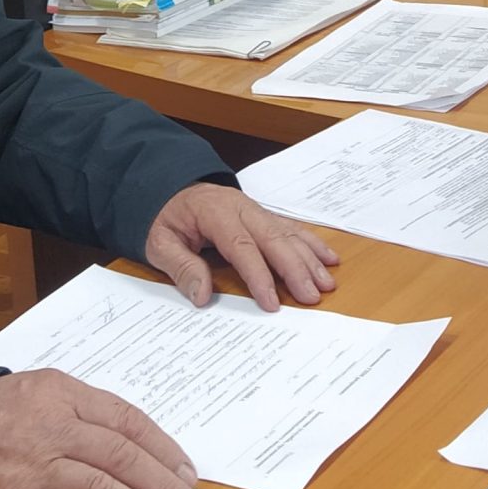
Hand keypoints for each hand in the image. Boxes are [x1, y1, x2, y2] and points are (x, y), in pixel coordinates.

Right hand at [0, 368, 200, 488]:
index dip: (163, 449)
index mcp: (65, 395)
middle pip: (121, 457)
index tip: (188, 474)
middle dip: (162, 486)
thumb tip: (139, 442)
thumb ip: (86, 410)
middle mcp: (53, 428)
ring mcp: (33, 467)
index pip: (128, 421)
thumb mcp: (42, 390)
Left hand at [143, 183, 339, 310]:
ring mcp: (255, 210)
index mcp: (215, 212)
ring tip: (326, 283)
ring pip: (288, 234)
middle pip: (273, 239)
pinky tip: (328, 259)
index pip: (241, 246)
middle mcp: (242, 208)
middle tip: (312, 296)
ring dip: (310, 259)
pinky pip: (291, 229)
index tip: (272, 302)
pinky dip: (312, 244)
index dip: (259, 275)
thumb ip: (181, 267)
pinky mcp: (263, 215)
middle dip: (296, 269)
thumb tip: (202, 295)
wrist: (168, 185)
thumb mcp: (159, 242)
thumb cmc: (165, 217)